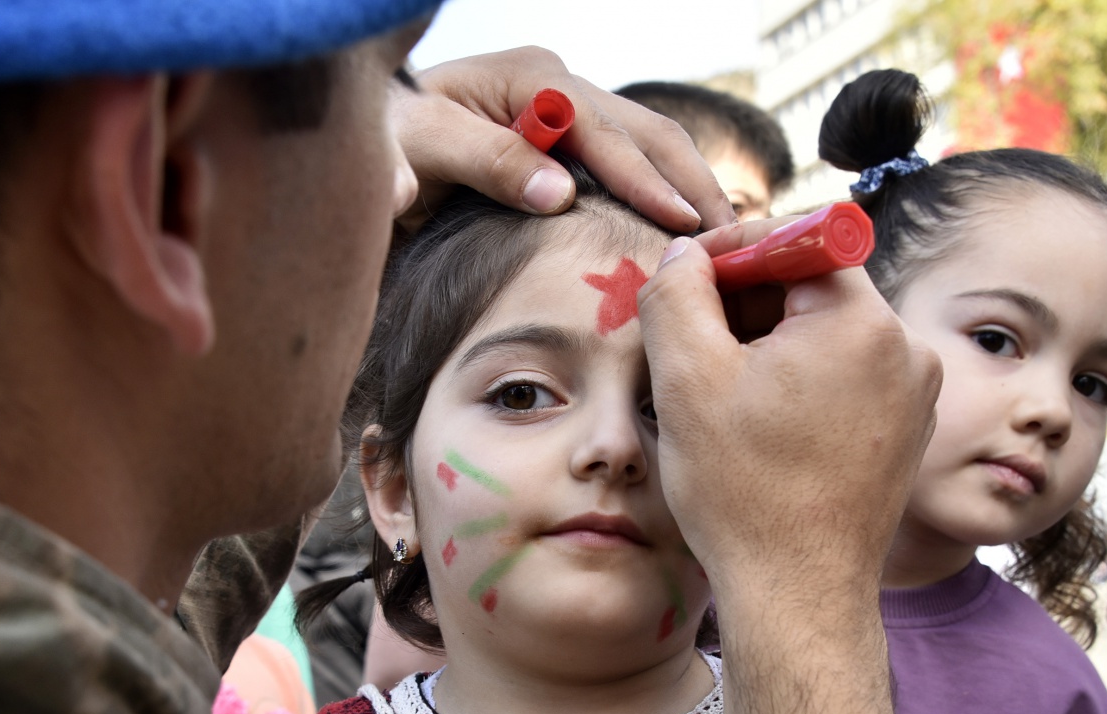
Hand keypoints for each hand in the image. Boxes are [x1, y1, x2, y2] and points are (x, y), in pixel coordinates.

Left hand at [393, 47, 732, 233]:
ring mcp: (570, 113)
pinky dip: (667, 197)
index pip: (604, 131)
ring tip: (727, 243)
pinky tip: (690, 238)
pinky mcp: (572, 143)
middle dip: (693, 184)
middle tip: (732, 240)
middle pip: (649, 131)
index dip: (646, 181)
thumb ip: (484, 163)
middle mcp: (560, 87)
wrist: (374, 138)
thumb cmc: (389, 140)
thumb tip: (559, 193)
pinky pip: (633, 166)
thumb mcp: (419, 145)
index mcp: (531, 77)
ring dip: (691, 191)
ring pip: (652, 147)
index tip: (682, 224)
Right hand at [637, 222, 942, 713]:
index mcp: (861, 319)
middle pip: (813, 288)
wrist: (800, 595)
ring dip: (770, 349)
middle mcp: (906, 347)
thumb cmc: (747, 493)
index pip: (795, 239)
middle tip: (692, 348)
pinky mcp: (905, 432)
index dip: (731, 252)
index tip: (686, 286)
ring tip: (723, 399)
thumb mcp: (687, 377)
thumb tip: (684, 256)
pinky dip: (801, 387)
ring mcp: (914, 393)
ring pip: (826, 337)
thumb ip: (677, 293)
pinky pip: (847, 380)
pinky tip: (760, 429)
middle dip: (747, 306)